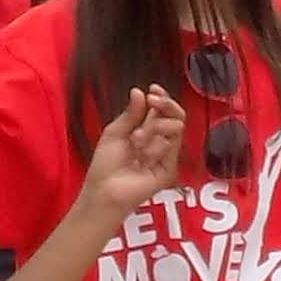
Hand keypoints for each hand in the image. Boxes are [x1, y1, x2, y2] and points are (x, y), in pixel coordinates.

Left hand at [83, 85, 186, 216]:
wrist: (105, 190)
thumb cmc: (105, 166)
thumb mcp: (115, 132)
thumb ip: (130, 113)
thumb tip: (139, 92)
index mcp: (145, 131)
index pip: (161, 110)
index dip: (161, 98)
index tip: (153, 89)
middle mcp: (158, 141)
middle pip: (176, 115)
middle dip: (166, 104)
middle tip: (153, 100)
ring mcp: (165, 155)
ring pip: (176, 127)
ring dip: (155, 127)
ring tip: (136, 139)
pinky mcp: (170, 168)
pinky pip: (171, 146)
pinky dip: (156, 145)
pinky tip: (143, 153)